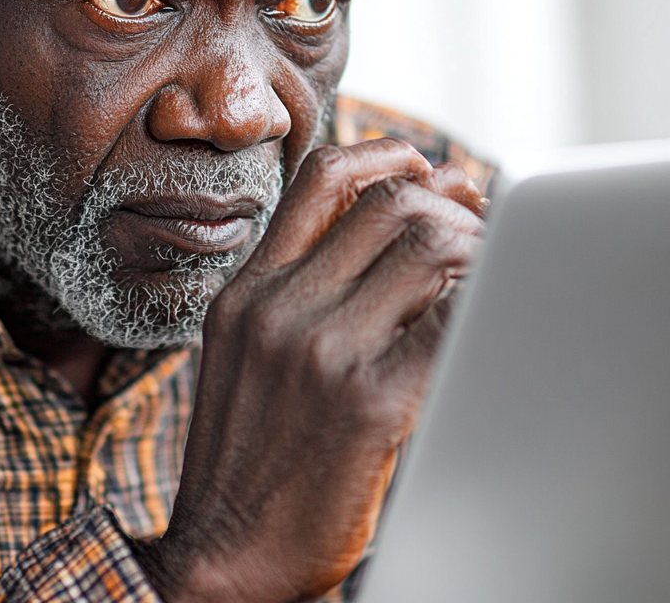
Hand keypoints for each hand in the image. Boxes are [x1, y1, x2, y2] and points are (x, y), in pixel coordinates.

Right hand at [137, 138, 486, 602]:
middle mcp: (279, 306)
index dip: (386, 155)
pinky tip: (479, 328)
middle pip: (391, 203)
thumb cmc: (246, 453)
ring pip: (427, 248)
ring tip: (485, 278)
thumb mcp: (245, 350)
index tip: (425, 167)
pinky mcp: (366, 402)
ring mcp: (319, 350)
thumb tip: (386, 231)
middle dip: (452, 206)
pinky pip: (449, 325)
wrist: (223, 552)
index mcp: (249, 290)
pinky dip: (480, 311)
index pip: (321, 177)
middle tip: (478, 231)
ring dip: (476, 253)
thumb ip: (299, 288)